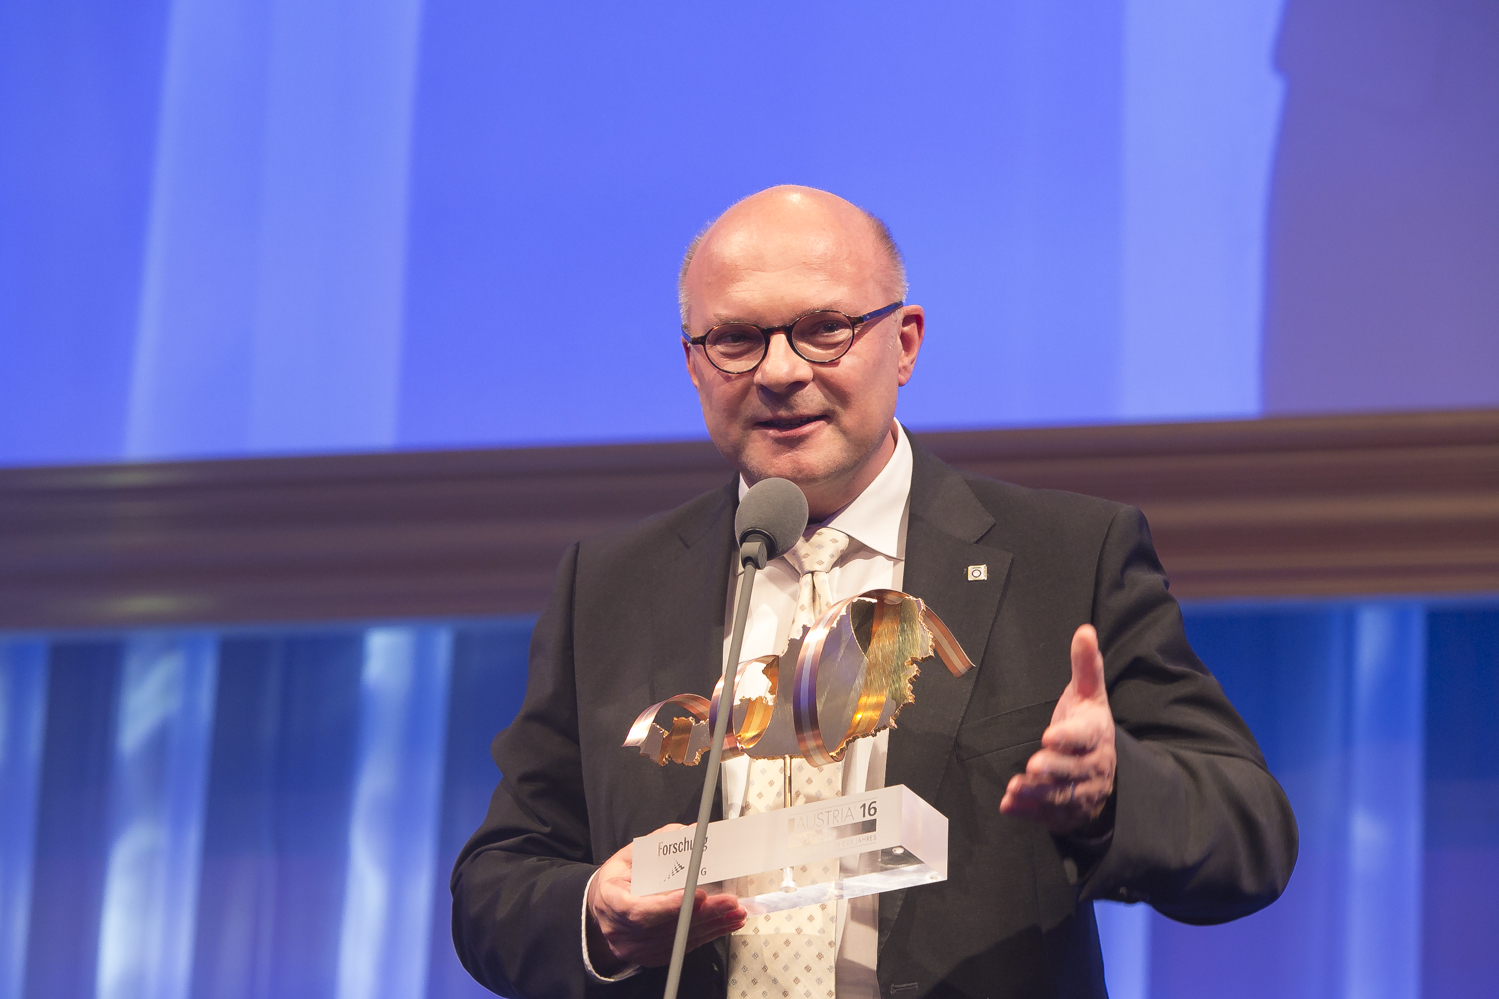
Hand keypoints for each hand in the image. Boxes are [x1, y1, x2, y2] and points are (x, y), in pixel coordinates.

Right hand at [585, 823, 745, 972]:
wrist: (603, 908)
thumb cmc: (618, 879)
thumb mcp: (630, 855)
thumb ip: (659, 844)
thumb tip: (691, 832)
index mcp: (611, 901)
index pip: (640, 910)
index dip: (670, 906)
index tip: (698, 895)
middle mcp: (621, 931)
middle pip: (667, 927)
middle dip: (703, 913)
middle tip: (729, 902)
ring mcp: (636, 949)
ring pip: (679, 940)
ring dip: (711, 925)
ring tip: (734, 911)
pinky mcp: (651, 957)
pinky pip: (682, 947)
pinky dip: (706, 934)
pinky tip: (723, 923)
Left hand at [1000, 624, 1115, 833]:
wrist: (1105, 770)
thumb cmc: (1088, 726)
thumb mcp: (1089, 695)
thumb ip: (1085, 666)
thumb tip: (1085, 630)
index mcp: (1096, 735)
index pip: (1087, 736)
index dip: (1070, 738)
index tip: (1050, 735)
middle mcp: (1092, 766)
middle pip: (1076, 770)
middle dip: (1056, 768)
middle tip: (1035, 764)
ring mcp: (1081, 792)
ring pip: (1062, 796)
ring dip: (1038, 794)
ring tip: (1016, 787)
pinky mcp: (1066, 812)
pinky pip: (1048, 815)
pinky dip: (1028, 812)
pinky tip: (1008, 805)